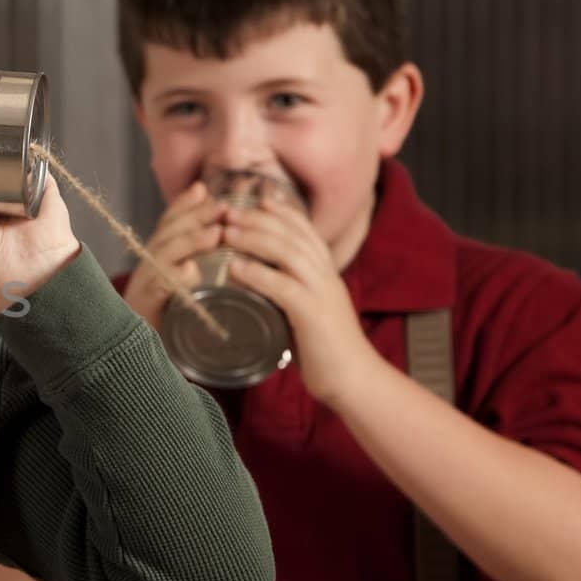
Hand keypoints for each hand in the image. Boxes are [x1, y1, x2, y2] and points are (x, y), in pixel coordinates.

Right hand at [121, 181, 225, 328]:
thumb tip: (220, 232)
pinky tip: (189, 272)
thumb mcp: (190, 294)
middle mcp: (146, 275)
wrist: (143, 369)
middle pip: (164, 237)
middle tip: (222, 208)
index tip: (204, 192)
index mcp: (157, 266)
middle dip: (192, 218)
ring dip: (188, 243)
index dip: (183, 207)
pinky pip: (155, 293)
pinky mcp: (143, 315)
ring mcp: (142, 294)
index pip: (167, 227)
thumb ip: (198, 264)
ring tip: (215, 234)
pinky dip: (172, 280)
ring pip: (160, 259)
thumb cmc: (176, 332)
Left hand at [223, 193, 380, 407]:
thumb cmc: (323, 349)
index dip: (280, 211)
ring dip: (254, 238)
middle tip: (228, 210)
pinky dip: (258, 274)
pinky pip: (284, 286)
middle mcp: (326, 275)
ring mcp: (322, 293)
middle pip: (292, 233)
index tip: (254, 200)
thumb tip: (257, 283)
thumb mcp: (306, 311)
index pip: (304, 229)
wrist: (353, 380)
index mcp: (325, 272)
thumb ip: (288, 292)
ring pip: (288, 252)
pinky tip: (235, 268)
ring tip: (226, 232)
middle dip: (258, 218)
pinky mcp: (313, 315)